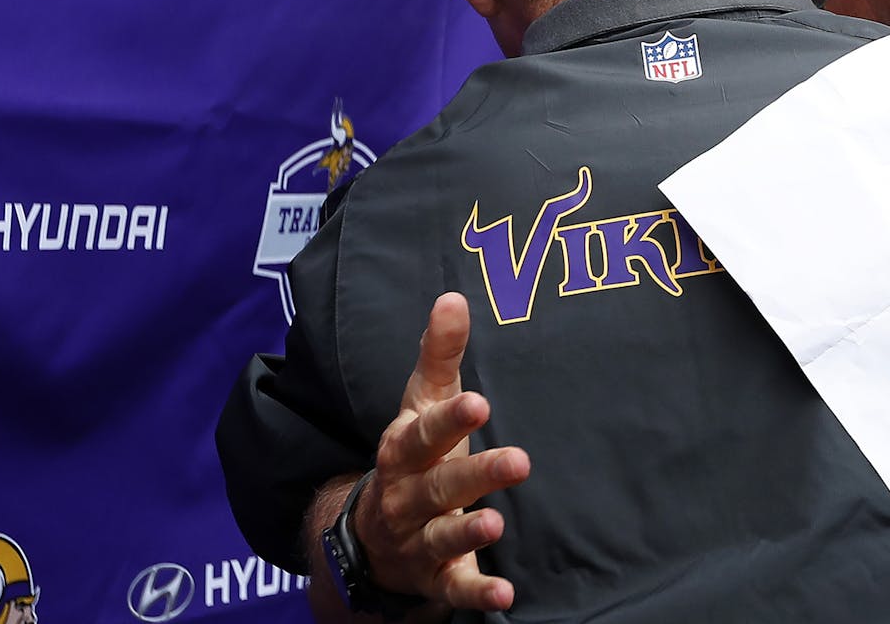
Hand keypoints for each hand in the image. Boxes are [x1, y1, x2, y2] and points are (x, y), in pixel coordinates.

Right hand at [353, 292, 530, 613]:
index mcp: (402, 449)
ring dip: (468, 533)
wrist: (371, 536)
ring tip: (496, 523)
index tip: (480, 402)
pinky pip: (453, 588)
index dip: (449, 420)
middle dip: (474, 473)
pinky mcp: (433, 577)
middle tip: (518, 461)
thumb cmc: (413, 453)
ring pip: (441, 536)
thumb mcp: (420, 404)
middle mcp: (405, 495)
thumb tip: (453, 296)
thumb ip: (439, 354)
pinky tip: (506, 595)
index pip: (423, 432)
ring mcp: (416, 540)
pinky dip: (477, 593)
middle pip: (438, 484)